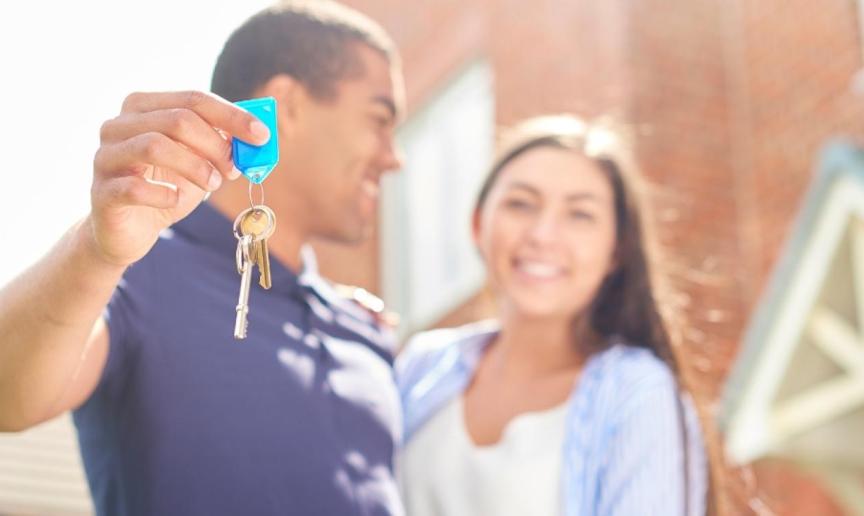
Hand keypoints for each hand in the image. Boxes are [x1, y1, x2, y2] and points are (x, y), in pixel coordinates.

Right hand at [87, 91, 269, 266]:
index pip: (193, 99)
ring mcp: (105, 157)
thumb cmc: (167, 187)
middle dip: (215, 145)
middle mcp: (118, 125)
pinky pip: (134, 187)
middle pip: (177, 120)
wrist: (130, 230)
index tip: (262, 136)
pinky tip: (176, 199)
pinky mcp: (102, 192)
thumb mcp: (200, 162)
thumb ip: (222, 145)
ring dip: (195, 167)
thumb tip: (256, 139)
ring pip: (154, 146)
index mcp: (144, 107)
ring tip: (212, 185)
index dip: (232, 116)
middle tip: (233, 169)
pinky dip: (164, 194)